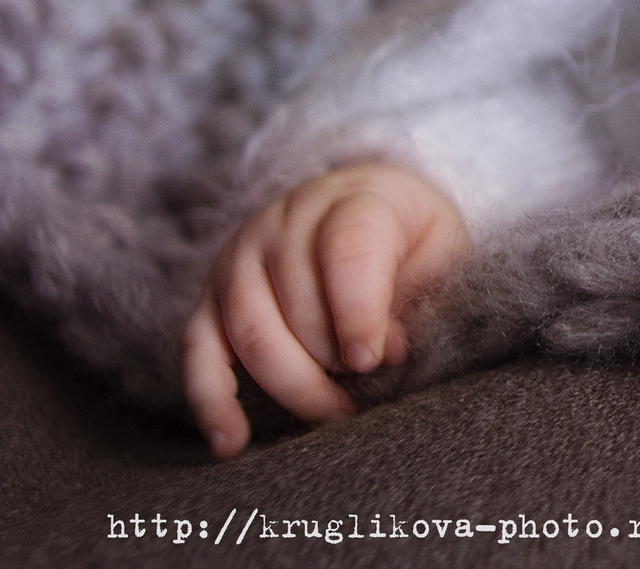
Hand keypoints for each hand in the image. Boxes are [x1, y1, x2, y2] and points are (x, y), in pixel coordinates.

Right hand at [181, 163, 469, 456]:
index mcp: (354, 198)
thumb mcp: (441, 252)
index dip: (358, 311)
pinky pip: (198, 353)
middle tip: (362, 397)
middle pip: (293, 300)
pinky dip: (211, 401)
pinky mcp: (211, 298)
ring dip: (289, 385)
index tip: (371, 360)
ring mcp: (240, 257)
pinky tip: (231, 442)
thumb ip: (418, 296)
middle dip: (328, 361)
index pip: (345, 249)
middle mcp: (286, 219)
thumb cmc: (413, 241)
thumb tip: (382, 353)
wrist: (371, 208)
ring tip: (330, 414)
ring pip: (248, 330)